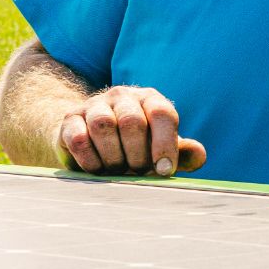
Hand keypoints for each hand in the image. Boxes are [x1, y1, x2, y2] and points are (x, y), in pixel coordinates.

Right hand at [56, 86, 207, 176]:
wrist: (93, 138)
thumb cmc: (138, 146)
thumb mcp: (163, 149)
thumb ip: (183, 153)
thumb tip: (198, 155)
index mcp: (150, 99)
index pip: (162, 114)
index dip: (165, 144)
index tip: (164, 170)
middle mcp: (122, 96)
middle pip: (132, 122)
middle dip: (138, 155)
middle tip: (138, 172)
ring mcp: (94, 105)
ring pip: (103, 126)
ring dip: (114, 157)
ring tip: (118, 171)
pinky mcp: (69, 120)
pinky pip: (79, 139)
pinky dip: (90, 160)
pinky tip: (98, 169)